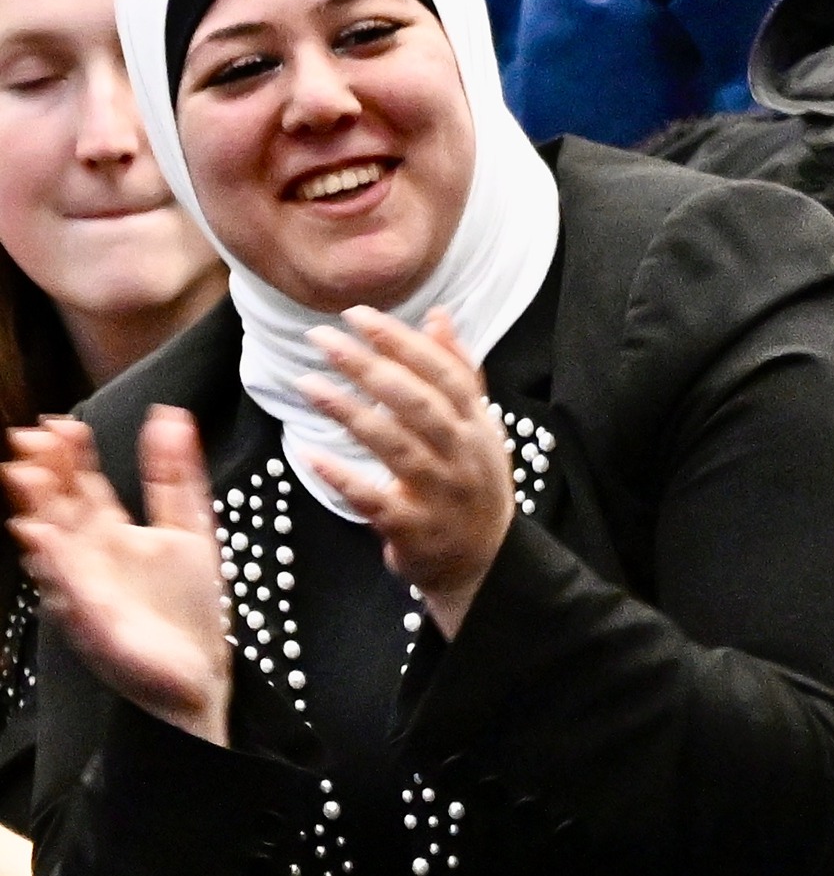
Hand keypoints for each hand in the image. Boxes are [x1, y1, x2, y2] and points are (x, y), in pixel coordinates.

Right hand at [4, 408, 231, 742]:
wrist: (199, 672)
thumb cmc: (187, 605)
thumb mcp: (189, 526)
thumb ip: (177, 474)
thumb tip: (170, 416)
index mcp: (112, 535)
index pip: (83, 487)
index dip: (71, 455)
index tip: (60, 423)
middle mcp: (91, 560)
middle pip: (59, 510)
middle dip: (42, 475)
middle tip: (29, 440)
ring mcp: (86, 591)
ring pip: (53, 546)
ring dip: (37, 512)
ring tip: (26, 478)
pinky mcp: (95, 623)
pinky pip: (69, 591)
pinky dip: (57, 564)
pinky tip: (45, 538)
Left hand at [294, 307, 516, 632]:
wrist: (484, 560)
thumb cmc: (471, 481)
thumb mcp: (477, 424)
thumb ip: (459, 370)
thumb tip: (438, 315)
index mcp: (476, 422)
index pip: (442, 370)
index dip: (401, 341)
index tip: (359, 315)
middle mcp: (463, 451)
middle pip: (416, 401)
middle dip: (368, 366)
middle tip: (322, 339)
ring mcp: (440, 491)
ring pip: (395, 445)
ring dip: (349, 412)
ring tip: (305, 384)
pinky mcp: (414, 528)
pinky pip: (374, 500)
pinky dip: (343, 478)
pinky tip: (309, 456)